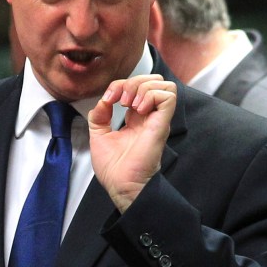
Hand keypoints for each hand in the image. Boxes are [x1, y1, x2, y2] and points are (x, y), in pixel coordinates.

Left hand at [88, 75, 176, 212]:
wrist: (122, 185)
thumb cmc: (114, 169)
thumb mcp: (99, 136)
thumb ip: (99, 116)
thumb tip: (104, 100)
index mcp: (136, 117)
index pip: (137, 86)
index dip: (120, 85)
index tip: (108, 100)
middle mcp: (150, 116)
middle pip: (154, 80)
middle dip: (134, 81)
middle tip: (122, 99)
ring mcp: (158, 119)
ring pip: (164, 84)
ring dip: (143, 87)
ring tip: (131, 105)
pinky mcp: (162, 124)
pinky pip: (168, 96)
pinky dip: (151, 95)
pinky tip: (138, 109)